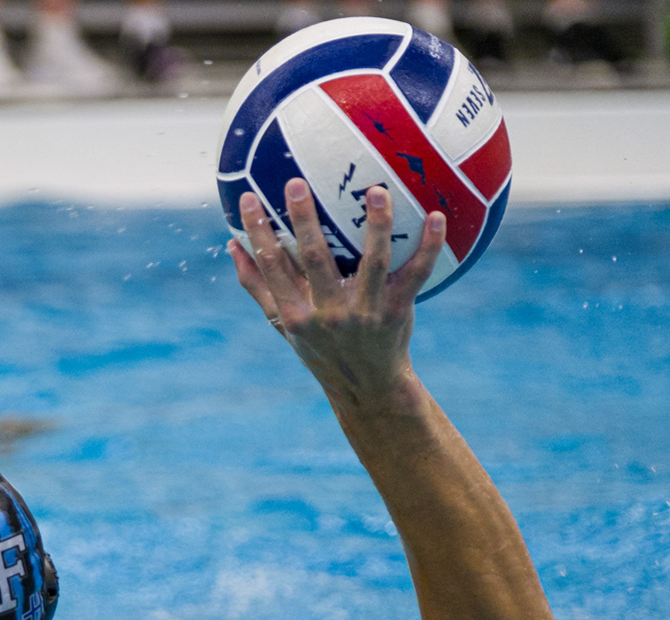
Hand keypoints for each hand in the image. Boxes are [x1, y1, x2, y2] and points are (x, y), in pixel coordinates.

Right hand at [228, 178, 443, 405]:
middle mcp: (329, 314)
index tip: (248, 198)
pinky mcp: (398, 310)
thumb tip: (233, 246)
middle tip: (296, 183)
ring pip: (373, 262)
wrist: (367, 386)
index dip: (258, 232)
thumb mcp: (284, 325)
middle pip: (315, 260)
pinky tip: (437, 216)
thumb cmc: (320, 349)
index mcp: (296, 315)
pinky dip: (429, 246)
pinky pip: (417, 273)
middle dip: (304, 221)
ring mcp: (366, 311)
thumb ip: (258, 287)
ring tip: (375, 191)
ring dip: (376, 225)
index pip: (272, 267)